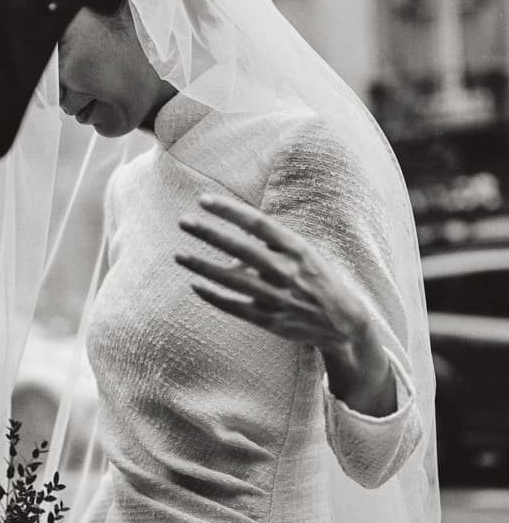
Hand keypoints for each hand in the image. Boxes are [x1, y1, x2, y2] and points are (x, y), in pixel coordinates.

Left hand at [175, 193, 395, 415]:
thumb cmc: (318, 279)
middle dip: (209, 234)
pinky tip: (195, 285)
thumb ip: (271, 245)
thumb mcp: (303, 253)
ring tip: (179, 255)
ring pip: (231, 280)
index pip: (257, 223)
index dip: (229, 210)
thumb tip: (230, 241)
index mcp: (297, 248)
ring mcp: (278, 297)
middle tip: (184, 221)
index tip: (203, 200)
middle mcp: (287, 271)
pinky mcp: (270, 320)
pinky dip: (213, 296)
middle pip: (240, 249)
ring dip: (202, 266)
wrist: (344, 323)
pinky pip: (234, 306)